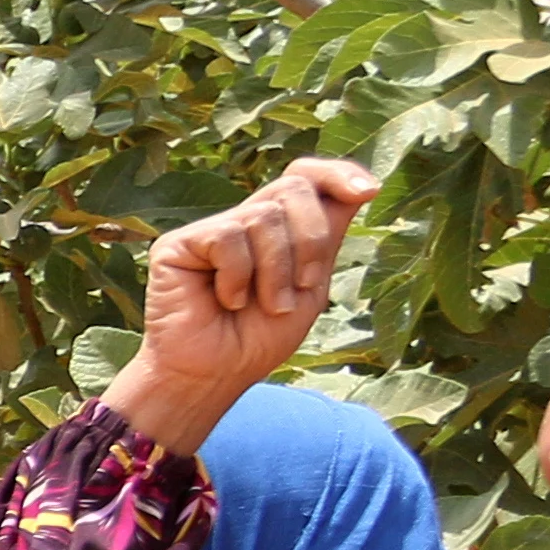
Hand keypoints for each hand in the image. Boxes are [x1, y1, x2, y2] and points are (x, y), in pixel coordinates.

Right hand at [108, 158, 378, 451]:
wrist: (214, 375)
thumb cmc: (257, 340)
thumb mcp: (310, 286)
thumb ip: (327, 236)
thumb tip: (365, 187)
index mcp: (278, 230)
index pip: (305, 178)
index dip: (336, 174)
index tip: (370, 192)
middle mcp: (245, 222)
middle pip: (293, 190)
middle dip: (310, 240)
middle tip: (301, 287)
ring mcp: (211, 231)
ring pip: (264, 216)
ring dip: (275, 271)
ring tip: (262, 305)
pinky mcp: (179, 244)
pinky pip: (228, 237)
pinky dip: (238, 276)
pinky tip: (226, 300)